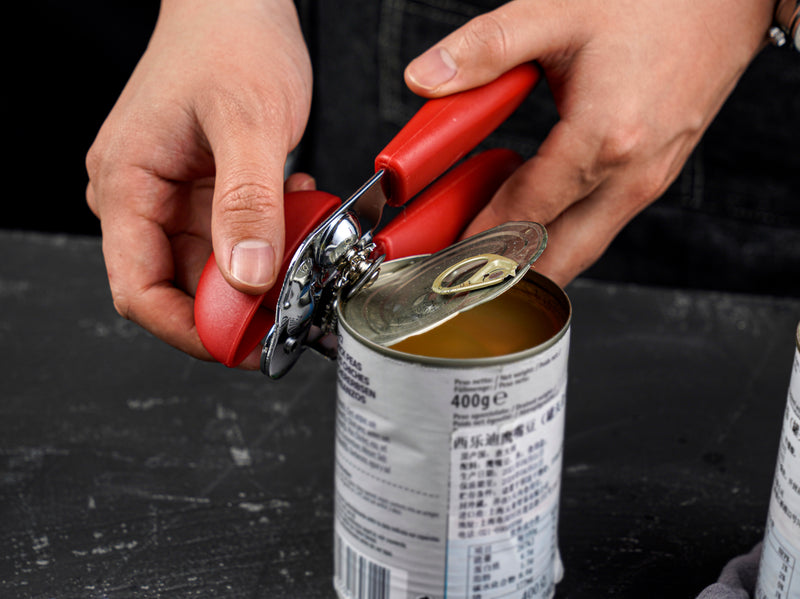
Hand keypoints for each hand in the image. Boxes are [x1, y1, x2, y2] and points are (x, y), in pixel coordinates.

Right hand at [86, 0, 312, 367]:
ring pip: (214, 268)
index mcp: (127, 184)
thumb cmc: (229, 38)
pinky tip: (294, 220)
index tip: (243, 345)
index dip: (190, 329)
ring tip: (302, 255)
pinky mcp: (205, 192)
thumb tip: (247, 278)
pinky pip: (235, 239)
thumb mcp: (248, 121)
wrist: (239, 2)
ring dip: (262, 275)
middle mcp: (141, 197)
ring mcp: (173, 197)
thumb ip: (248, 201)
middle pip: (179, 287)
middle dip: (237, 308)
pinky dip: (268, 243)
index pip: (139, 289)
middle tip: (293, 310)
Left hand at [405, 0, 773, 285]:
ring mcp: (649, 181)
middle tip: (464, 271)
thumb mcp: (558, 13)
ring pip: (582, 247)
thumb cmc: (657, 1)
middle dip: (507, 275)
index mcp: (604, 139)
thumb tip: (426, 78)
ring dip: (534, 255)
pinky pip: (600, 223)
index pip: (523, 215)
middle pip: (559, 259)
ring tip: (489, 246)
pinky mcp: (655, 177)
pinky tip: (533, 211)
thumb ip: (486, 49)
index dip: (478, 242)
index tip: (447, 257)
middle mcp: (631, 175)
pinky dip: (562, 231)